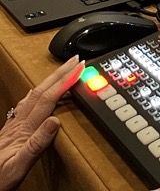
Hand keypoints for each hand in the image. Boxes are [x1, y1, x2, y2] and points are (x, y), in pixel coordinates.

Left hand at [0, 56, 83, 190]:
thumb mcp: (18, 167)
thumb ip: (36, 145)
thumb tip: (55, 121)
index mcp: (23, 130)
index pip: (48, 99)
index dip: (64, 82)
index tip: (79, 69)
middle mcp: (18, 123)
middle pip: (41, 91)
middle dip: (60, 73)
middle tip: (76, 60)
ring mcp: (14, 125)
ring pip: (34, 95)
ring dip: (51, 80)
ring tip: (64, 70)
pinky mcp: (12, 130)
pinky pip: (28, 104)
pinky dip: (39, 92)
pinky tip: (39, 92)